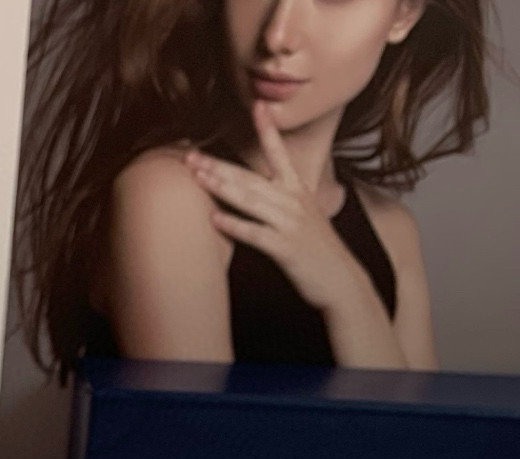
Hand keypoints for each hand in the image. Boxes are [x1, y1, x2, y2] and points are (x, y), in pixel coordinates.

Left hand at [184, 102, 373, 318]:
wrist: (340, 281)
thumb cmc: (316, 251)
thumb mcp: (302, 218)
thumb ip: (279, 203)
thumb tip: (253, 194)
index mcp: (297, 191)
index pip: (279, 154)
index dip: (267, 129)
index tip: (256, 105)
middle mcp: (293, 202)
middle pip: (250, 178)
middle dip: (219, 165)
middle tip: (191, 155)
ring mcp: (289, 223)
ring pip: (250, 200)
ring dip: (221, 187)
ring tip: (197, 177)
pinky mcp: (285, 247)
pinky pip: (255, 234)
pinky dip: (234, 225)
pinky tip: (214, 219)